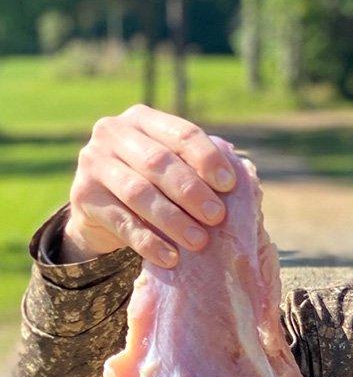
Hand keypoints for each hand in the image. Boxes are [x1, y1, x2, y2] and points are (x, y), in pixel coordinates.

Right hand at [63, 104, 235, 267]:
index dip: (207, 158)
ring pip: (138, 192)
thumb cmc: (155, 183)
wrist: (103, 208)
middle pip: (158, 162)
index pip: (181, 133)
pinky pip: (121, 222)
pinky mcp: (82, 196)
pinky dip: (148, 242)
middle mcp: (113, 133)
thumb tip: (246, 181)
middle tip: (217, 217)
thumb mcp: (175, 167)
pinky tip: (170, 257)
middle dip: (192, 191)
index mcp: (143, 119)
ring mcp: (93, 163)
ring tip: (199, 241)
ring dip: (173, 219)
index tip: (229, 185)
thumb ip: (201, 168)